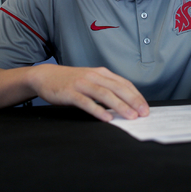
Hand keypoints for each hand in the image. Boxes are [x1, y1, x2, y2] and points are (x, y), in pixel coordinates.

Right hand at [30, 64, 148, 121]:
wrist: (45, 76)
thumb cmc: (70, 81)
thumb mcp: (91, 80)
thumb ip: (105, 87)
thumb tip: (124, 102)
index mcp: (101, 73)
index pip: (124, 83)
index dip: (136, 95)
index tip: (145, 107)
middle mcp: (94, 76)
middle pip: (118, 88)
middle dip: (133, 101)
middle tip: (143, 113)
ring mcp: (82, 83)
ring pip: (105, 94)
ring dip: (119, 106)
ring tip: (130, 117)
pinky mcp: (70, 92)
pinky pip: (86, 102)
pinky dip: (98, 110)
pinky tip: (107, 118)